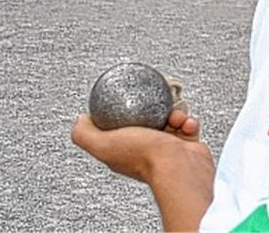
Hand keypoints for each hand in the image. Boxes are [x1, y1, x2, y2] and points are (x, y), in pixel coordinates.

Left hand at [71, 109, 212, 183]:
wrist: (180, 168)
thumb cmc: (146, 158)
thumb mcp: (103, 143)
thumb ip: (84, 133)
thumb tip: (80, 119)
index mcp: (122, 152)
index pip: (119, 125)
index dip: (124, 110)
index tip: (131, 99)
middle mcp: (143, 151)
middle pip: (147, 118)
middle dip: (154, 108)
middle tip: (159, 104)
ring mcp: (165, 150)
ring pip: (169, 119)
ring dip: (174, 113)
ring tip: (174, 115)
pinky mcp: (185, 147)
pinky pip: (187, 125)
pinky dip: (188, 121)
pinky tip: (186, 123)